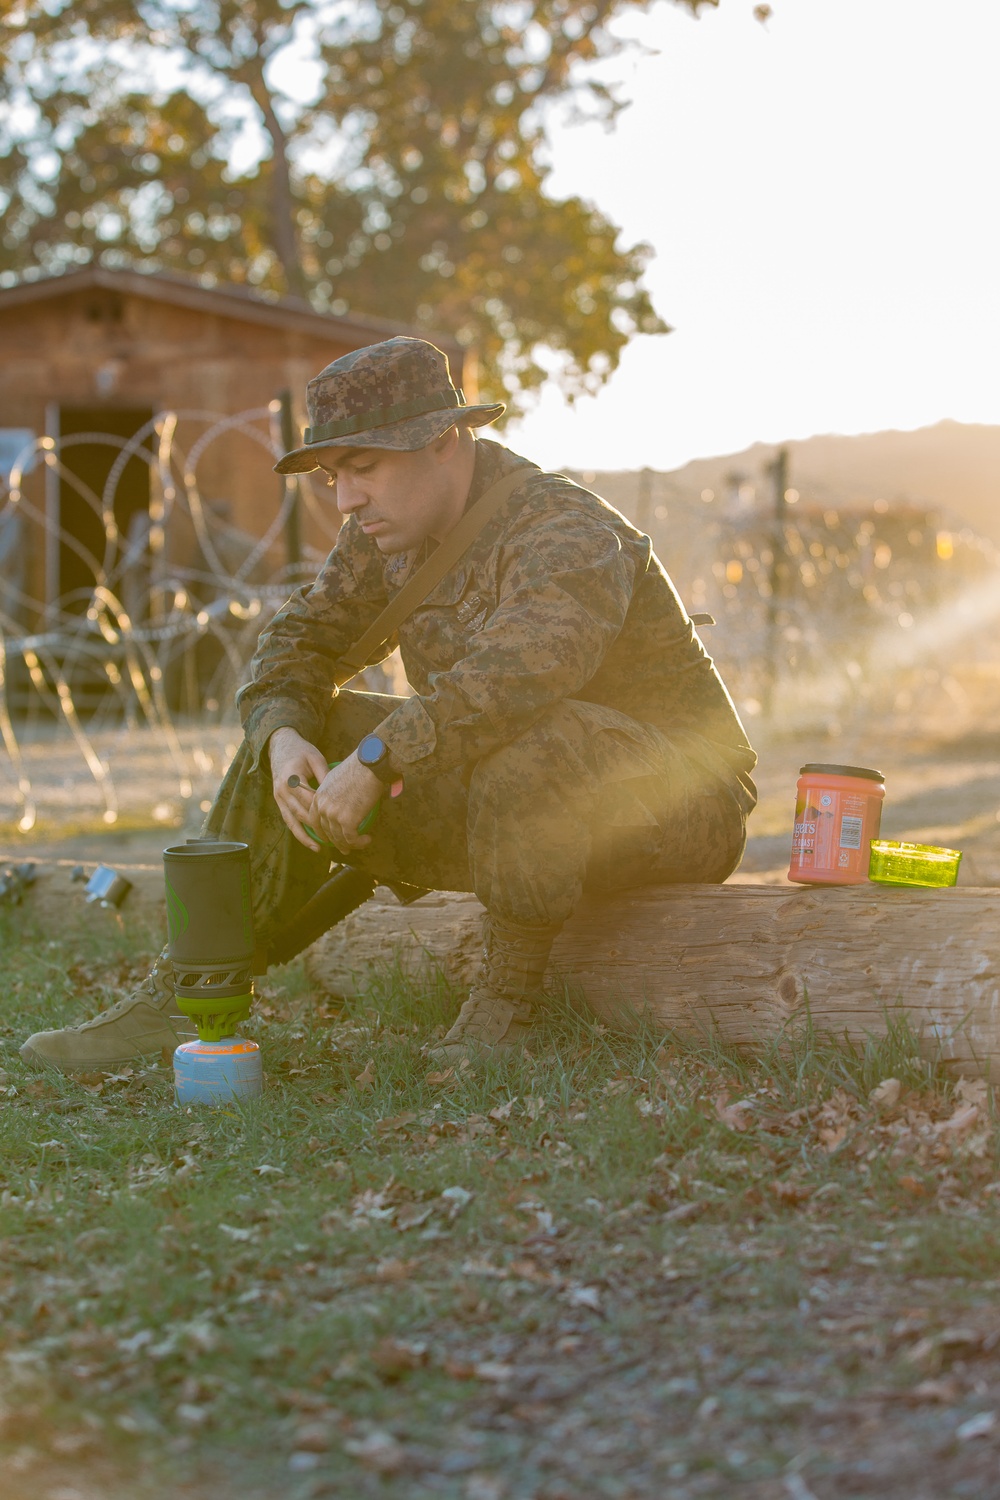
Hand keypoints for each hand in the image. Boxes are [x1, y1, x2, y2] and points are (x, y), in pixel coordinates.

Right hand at [268, 727, 332, 851]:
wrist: (280, 745)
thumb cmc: (301, 750)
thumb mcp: (316, 758)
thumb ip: (325, 775)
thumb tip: (339, 793)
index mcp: (292, 778)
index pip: (310, 799)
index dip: (324, 811)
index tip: (341, 820)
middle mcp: (283, 790)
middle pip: (302, 814)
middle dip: (318, 828)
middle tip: (336, 838)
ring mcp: (278, 797)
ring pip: (292, 822)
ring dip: (306, 836)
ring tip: (320, 848)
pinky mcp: (278, 802)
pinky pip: (288, 821)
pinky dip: (298, 833)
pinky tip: (310, 843)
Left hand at [310, 753, 382, 853]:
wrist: (368, 766)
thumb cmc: (357, 769)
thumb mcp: (336, 778)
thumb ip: (332, 792)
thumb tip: (339, 801)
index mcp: (318, 797)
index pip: (315, 820)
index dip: (322, 832)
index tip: (330, 838)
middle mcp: (322, 807)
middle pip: (327, 832)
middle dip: (337, 842)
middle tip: (346, 848)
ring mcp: (333, 815)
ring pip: (339, 838)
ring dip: (350, 844)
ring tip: (361, 844)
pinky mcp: (347, 821)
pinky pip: (351, 839)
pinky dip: (359, 843)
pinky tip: (367, 840)